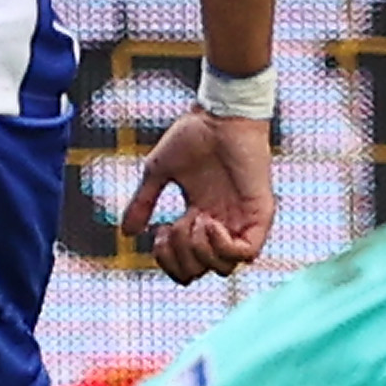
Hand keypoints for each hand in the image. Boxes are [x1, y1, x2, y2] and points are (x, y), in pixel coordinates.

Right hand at [125, 104, 277, 281]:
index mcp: (199, 217)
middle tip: (174, 227)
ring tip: (195, 220)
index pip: (187, 263)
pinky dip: (224, 246)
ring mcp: (241, 221)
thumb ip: (143, 203)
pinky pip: (248, 253)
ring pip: (224, 268)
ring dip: (201, 252)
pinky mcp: (259, 214)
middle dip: (181, 258)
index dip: (168, 260)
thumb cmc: (192, 134)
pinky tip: (209, 221)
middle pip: (202, 271)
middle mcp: (221, 225)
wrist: (220, 114)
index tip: (159, 231)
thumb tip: (127, 233)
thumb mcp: (158, 172)